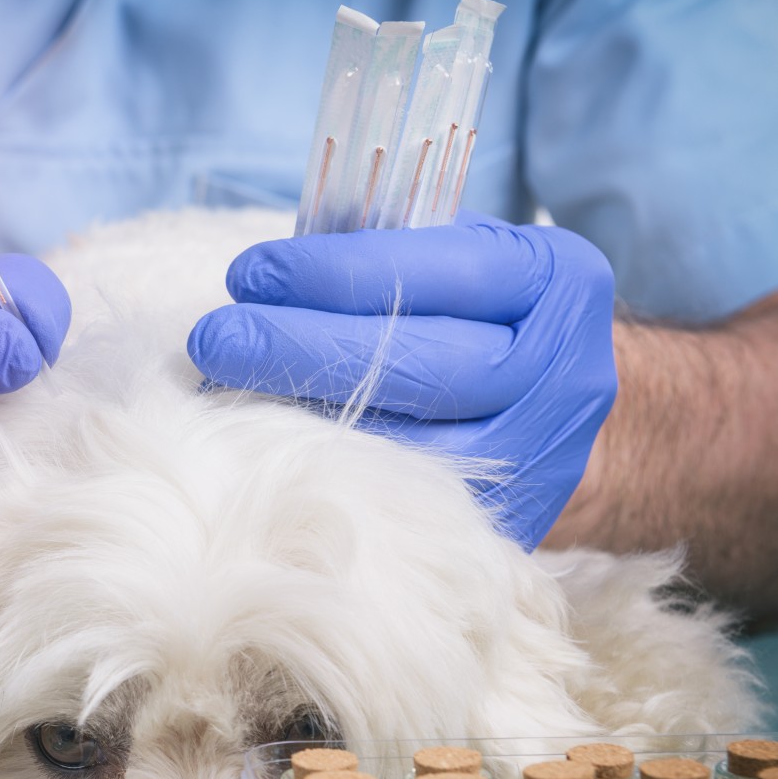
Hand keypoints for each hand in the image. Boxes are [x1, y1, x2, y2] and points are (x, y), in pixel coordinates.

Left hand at [187, 214, 616, 548]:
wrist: (564, 413)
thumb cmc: (481, 316)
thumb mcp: (459, 260)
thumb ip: (383, 254)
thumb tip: (264, 277)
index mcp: (557, 282)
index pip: (440, 271)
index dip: (333, 273)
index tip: (251, 272)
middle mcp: (562, 374)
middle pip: (420, 364)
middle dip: (301, 348)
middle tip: (214, 338)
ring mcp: (538, 459)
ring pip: (407, 443)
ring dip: (301, 418)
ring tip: (221, 392)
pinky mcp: (501, 524)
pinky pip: (399, 497)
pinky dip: (325, 467)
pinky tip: (263, 444)